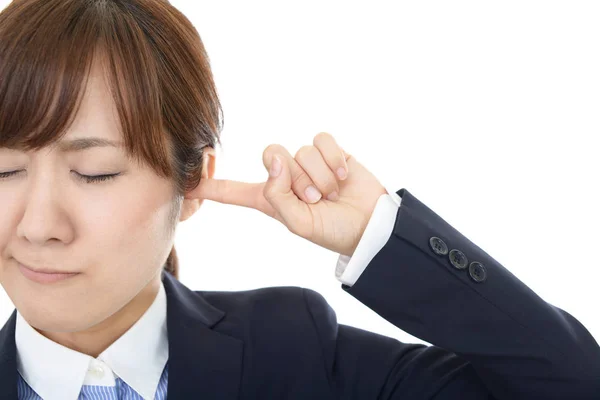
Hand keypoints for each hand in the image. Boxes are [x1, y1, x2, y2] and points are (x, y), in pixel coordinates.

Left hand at [194, 132, 387, 256]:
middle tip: (318, 200)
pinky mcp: (328, 150)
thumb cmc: (333, 230)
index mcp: (269, 199)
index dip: (210, 188)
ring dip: (321, 177)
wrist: (369, 224)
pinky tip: (343, 177)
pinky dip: (334, 160)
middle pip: (272, 157)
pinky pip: (321, 141)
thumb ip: (278, 195)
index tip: (186, 183)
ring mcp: (306, 162)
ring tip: (333, 193)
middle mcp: (284, 177)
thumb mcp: (300, 223)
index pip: (233, 191)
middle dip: (299, 181)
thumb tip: (274, 159)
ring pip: (301, 152)